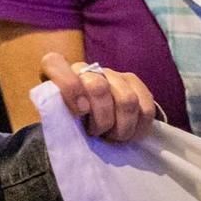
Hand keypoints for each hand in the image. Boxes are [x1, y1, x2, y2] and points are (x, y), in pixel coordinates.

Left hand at [41, 51, 156, 141]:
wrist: (94, 123)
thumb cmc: (71, 124)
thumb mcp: (57, 123)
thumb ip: (57, 120)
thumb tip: (63, 131)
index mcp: (59, 75)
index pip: (54, 63)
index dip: (68, 86)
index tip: (79, 112)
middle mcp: (86, 69)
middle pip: (98, 87)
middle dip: (101, 120)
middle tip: (97, 134)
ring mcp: (112, 74)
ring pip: (126, 99)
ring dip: (121, 127)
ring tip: (113, 137)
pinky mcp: (133, 82)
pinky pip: (146, 106)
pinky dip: (139, 127)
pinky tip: (130, 134)